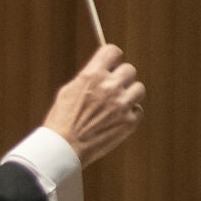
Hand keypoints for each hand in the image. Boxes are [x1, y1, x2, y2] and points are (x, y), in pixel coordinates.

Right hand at [42, 44, 146, 168]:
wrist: (64, 148)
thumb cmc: (62, 121)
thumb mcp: (68, 92)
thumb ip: (88, 78)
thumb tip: (101, 69)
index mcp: (92, 76)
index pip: (113, 51)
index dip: (112, 58)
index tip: (111, 65)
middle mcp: (109, 86)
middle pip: (129, 69)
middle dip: (121, 78)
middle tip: (111, 90)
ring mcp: (122, 104)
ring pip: (138, 89)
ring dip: (129, 95)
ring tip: (115, 106)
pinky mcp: (129, 121)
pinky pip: (137, 110)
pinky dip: (129, 115)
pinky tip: (114, 121)